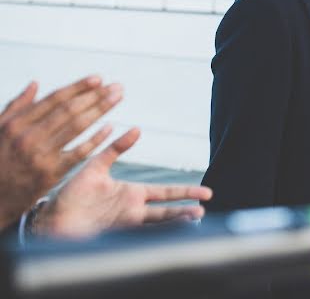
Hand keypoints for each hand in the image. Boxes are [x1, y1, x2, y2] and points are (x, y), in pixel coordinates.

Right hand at [0, 77, 121, 227]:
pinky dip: (96, 139)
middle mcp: (29, 137)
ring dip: (100, 110)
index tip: (98, 79)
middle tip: (116, 87)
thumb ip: (16, 106)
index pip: (54, 99)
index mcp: (17, 123)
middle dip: (95, 96)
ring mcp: (41, 156)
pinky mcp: (51, 173)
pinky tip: (111, 128)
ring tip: (117, 98)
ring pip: (77, 127)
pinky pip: (79, 152)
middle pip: (69, 110)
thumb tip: (35, 84)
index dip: (78, 87)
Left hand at [33, 128, 212, 237]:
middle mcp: (132, 209)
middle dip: (186, 207)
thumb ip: (116, 149)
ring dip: (174, 220)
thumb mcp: (96, 166)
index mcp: (131, 193)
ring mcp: (124, 223)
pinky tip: (166, 231)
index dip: (185, 192)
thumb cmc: (71, 193)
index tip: (204, 192)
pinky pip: (137, 233)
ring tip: (195, 218)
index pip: (165, 192)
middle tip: (205, 207)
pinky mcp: (114, 233)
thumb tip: (137, 128)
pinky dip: (153, 233)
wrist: (51, 218)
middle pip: (166, 208)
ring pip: (156, 222)